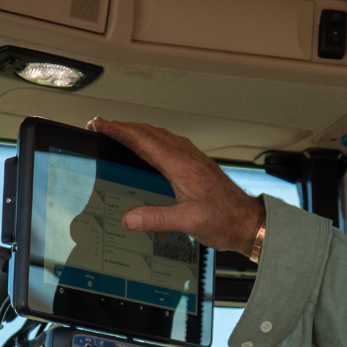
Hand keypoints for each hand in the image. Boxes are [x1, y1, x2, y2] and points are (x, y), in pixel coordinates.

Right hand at [85, 118, 264, 254]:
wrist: (247, 221)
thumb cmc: (224, 220)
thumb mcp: (188, 222)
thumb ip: (157, 219)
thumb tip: (128, 219)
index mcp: (180, 164)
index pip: (142, 139)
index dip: (117, 130)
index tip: (98, 124)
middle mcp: (186, 156)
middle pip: (147, 132)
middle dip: (121, 127)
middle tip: (100, 125)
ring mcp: (192, 158)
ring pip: (158, 136)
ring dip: (136, 131)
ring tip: (118, 132)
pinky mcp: (196, 165)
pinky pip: (168, 144)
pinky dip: (151, 140)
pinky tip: (148, 148)